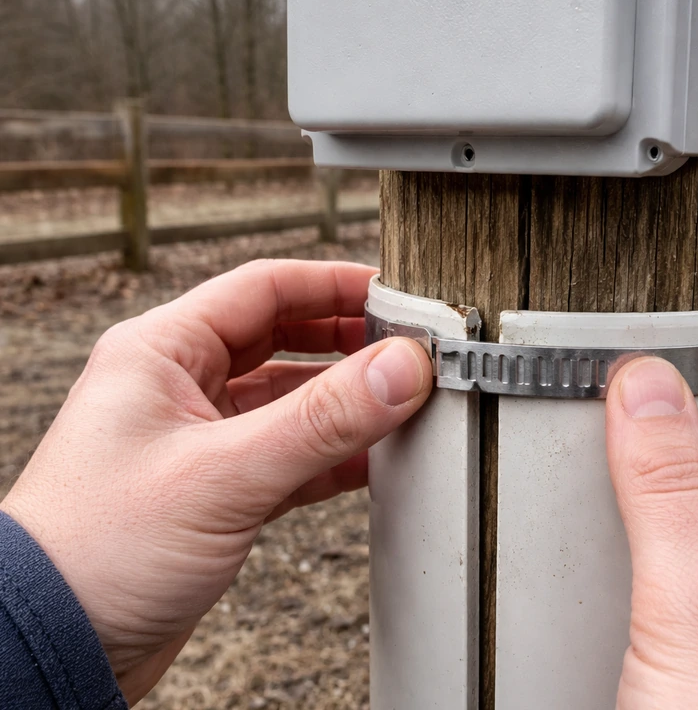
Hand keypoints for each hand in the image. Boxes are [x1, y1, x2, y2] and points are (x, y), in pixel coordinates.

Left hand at [0, 260, 431, 704]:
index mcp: (161, 352)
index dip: (335, 286)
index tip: (394, 295)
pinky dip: (334, 456)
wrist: (53, 648)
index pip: (265, 290)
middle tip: (408, 351)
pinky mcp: (217, 492)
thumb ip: (322, 419)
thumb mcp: (223, 473)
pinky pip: (291, 456)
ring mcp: (201, 441)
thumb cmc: (95, 551)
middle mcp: (180, 387)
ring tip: (403, 404)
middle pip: (284, 340)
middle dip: (348, 343)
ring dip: (346, 403)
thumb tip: (400, 368)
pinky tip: (374, 459)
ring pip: (292, 401)